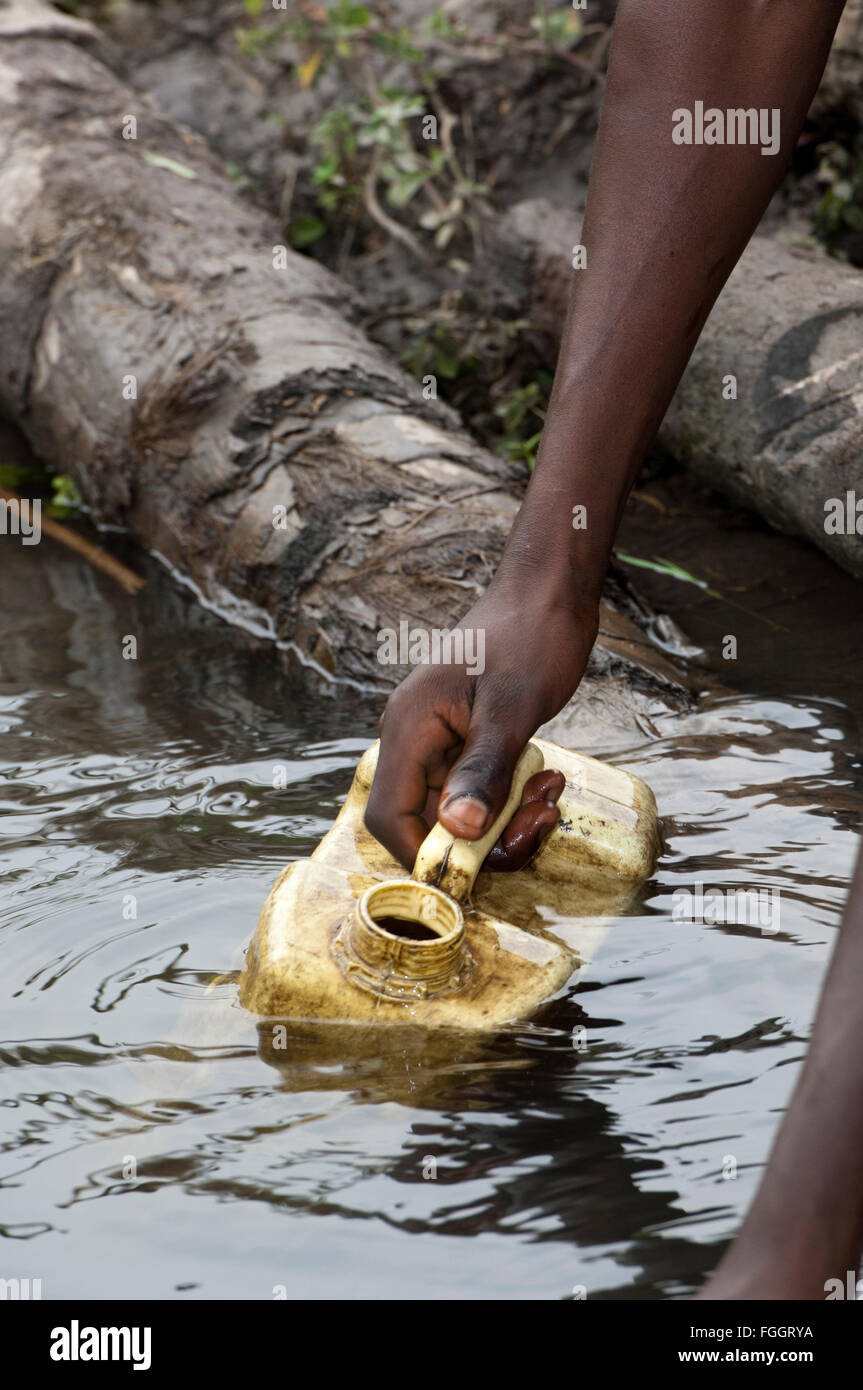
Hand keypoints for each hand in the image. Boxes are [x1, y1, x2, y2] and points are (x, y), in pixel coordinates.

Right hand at [364, 586, 598, 870]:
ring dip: (505, 819)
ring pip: (458, 811)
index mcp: (408, 729)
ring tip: (550, 792)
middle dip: (485, 838)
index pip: (391, 818)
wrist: (547, 593)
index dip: (428, 856)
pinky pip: (477, 790)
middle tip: (540, 819)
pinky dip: (511, 797)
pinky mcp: (463, 741)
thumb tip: (459, 834)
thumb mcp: (511, 710)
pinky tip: (546, 778)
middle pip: (429, 823)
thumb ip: (482, 772)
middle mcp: (412, 739)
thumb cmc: (529, 637)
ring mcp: (437, 741)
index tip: (479, 867)